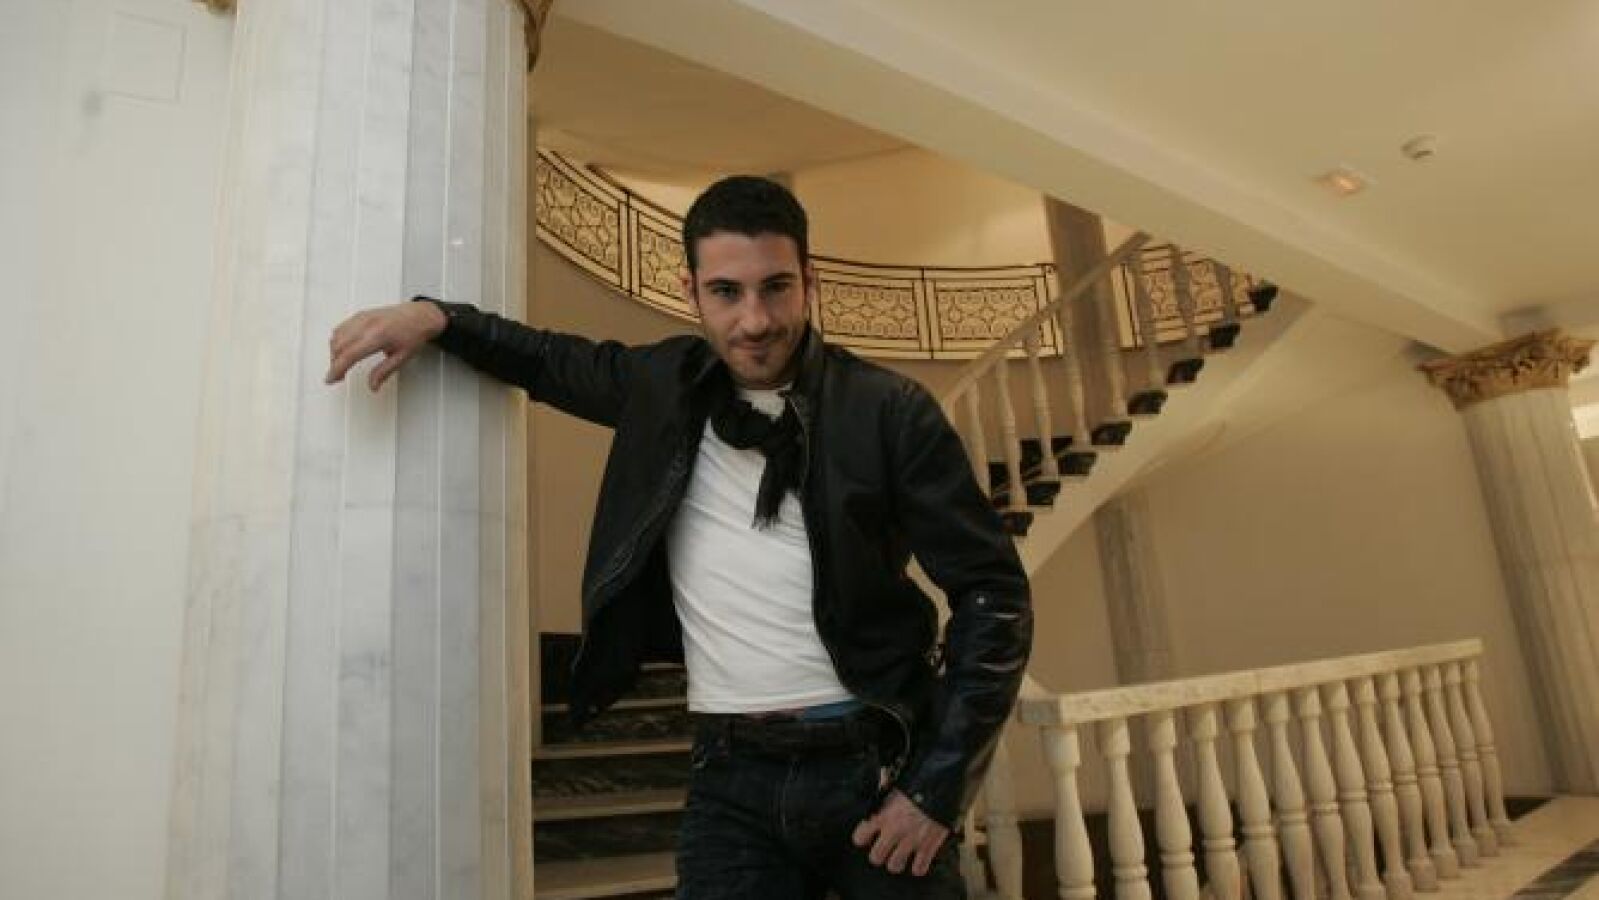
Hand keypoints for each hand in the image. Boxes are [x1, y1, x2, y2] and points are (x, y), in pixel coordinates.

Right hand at [325, 301, 446, 390]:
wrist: (421, 315)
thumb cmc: (414, 333)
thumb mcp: (402, 357)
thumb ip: (384, 372)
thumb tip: (372, 386)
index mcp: (378, 336)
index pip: (349, 354)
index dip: (337, 369)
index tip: (331, 379)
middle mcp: (367, 324)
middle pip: (339, 346)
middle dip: (334, 363)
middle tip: (338, 376)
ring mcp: (363, 317)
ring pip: (337, 335)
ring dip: (335, 352)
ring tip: (342, 365)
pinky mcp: (361, 314)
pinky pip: (342, 327)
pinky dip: (338, 340)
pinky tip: (343, 349)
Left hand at [851, 789, 948, 876]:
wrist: (942, 785)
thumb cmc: (920, 782)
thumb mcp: (897, 785)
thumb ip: (886, 792)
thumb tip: (881, 787)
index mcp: (883, 816)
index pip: (860, 836)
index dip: (862, 836)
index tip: (866, 835)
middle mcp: (894, 832)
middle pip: (876, 857)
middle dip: (878, 854)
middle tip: (883, 849)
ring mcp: (911, 842)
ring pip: (895, 866)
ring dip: (897, 862)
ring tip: (900, 856)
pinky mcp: (928, 847)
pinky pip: (919, 868)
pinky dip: (918, 867)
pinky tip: (918, 861)